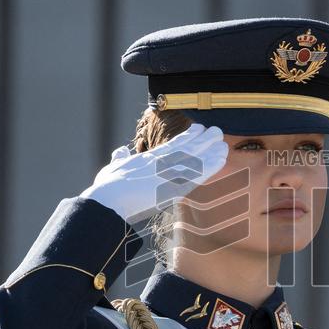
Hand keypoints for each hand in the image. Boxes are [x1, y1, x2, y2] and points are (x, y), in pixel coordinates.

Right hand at [80, 123, 227, 222]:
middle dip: (203, 140)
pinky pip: (197, 175)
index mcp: (148, 159)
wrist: (108, 199)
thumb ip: (118, 158)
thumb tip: (120, 151)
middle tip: (217, 131)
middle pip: (187, 148)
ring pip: (194, 158)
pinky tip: (221, 159)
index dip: (187, 137)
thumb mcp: (111, 169)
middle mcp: (160, 163)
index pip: (172, 145)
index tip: (198, 129)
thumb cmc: (106, 188)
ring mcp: (167, 172)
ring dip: (210, 149)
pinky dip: (210, 166)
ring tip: (222, 141)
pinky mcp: (173, 185)